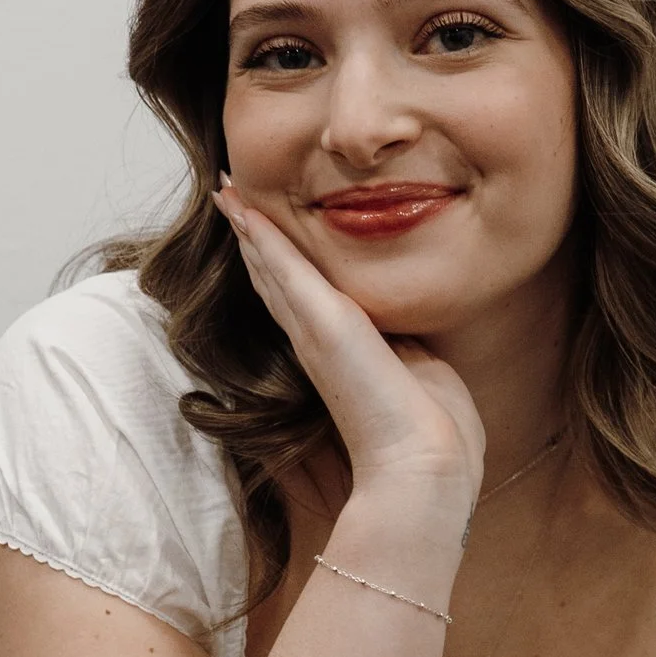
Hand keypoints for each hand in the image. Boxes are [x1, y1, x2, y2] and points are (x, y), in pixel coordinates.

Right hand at [215, 182, 483, 512]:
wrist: (424, 465)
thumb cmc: (430, 433)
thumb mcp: (420, 373)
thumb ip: (407, 350)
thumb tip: (414, 340)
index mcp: (339, 355)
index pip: (302, 300)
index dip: (281, 266)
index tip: (266, 234)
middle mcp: (315, 341)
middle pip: (274, 279)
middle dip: (252, 238)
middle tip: (230, 198)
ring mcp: (312, 330)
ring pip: (269, 267)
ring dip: (246, 226)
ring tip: (225, 191)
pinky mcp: (322, 321)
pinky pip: (282, 264)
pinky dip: (257, 231)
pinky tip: (239, 203)